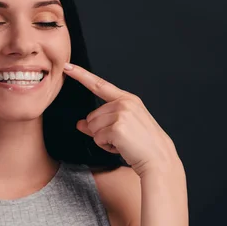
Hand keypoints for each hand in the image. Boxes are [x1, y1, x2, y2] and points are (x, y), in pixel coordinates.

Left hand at [63, 63, 179, 175]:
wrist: (158, 158)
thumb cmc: (143, 144)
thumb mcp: (122, 128)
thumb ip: (98, 123)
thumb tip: (80, 123)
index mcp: (127, 99)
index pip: (99, 84)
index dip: (81, 75)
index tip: (67, 67)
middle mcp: (124, 103)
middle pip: (91, 116)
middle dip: (100, 130)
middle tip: (120, 137)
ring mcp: (121, 114)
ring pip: (92, 127)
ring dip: (103, 139)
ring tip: (122, 142)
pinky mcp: (118, 128)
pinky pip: (97, 138)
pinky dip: (106, 146)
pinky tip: (121, 147)